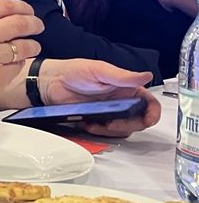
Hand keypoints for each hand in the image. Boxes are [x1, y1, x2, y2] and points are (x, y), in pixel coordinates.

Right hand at [0, 0, 43, 87]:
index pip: (7, 5)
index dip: (22, 6)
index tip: (27, 11)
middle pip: (21, 23)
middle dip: (35, 23)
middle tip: (37, 26)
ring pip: (26, 46)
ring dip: (33, 44)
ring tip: (32, 45)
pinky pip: (18, 65)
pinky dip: (20, 62)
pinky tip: (16, 61)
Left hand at [39, 59, 160, 136]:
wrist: (50, 83)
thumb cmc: (72, 71)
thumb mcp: (99, 70)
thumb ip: (123, 76)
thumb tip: (145, 76)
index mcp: (126, 87)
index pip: (149, 102)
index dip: (152, 112)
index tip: (148, 119)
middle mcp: (120, 101)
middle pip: (138, 120)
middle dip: (129, 125)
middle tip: (114, 122)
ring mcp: (109, 112)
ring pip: (122, 129)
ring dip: (112, 129)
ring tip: (98, 122)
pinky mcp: (96, 121)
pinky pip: (105, 132)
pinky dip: (99, 131)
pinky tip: (89, 124)